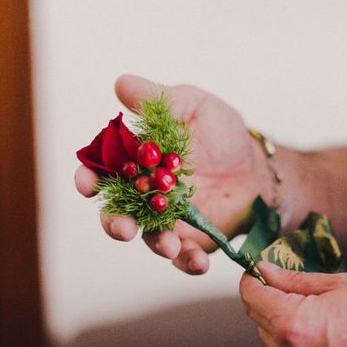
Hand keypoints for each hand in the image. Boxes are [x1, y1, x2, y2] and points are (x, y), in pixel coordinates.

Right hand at [75, 74, 271, 273]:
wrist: (259, 167)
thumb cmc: (223, 133)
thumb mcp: (193, 107)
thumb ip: (158, 100)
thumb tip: (122, 84)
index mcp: (136, 162)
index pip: (103, 171)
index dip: (89, 177)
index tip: (87, 184)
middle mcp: (145, 195)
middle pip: (118, 213)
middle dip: (115, 223)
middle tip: (123, 228)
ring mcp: (167, 220)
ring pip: (149, 238)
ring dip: (154, 245)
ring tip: (170, 247)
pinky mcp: (192, 240)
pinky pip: (184, 257)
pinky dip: (188, 262)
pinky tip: (198, 262)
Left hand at [239, 262, 346, 346]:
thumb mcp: (341, 286)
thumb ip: (294, 279)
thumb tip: (264, 271)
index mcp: (292, 325)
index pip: (250, 297)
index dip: (254, 281)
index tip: (261, 276)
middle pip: (260, 325)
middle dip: (275, 309)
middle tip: (304, 302)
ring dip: (287, 338)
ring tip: (324, 333)